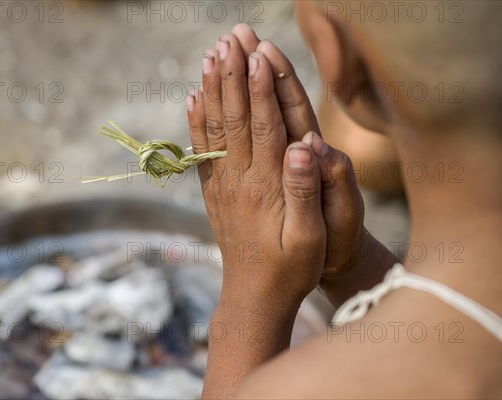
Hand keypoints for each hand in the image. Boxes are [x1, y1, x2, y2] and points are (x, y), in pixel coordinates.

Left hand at [187, 32, 326, 308]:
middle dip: (233, 75)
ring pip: (215, 129)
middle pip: (235, 118)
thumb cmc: (290, 271)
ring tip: (210, 56)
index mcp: (266, 186)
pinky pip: (201, 152)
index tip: (258, 52)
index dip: (261, 88)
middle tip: (231, 38)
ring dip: (212, 90)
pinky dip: (195, 123)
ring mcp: (222, 185)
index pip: (263, 126)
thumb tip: (304, 145)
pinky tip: (192, 99)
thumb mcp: (310, 238)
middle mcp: (239, 180)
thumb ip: (307, 191)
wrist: (253, 297)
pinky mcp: (214, 194)